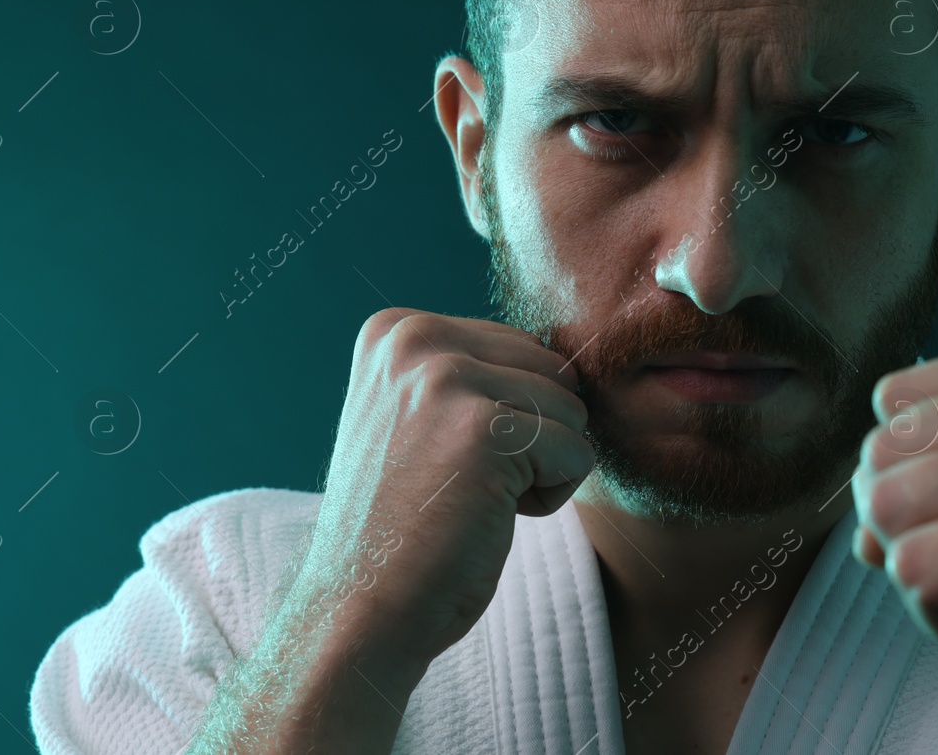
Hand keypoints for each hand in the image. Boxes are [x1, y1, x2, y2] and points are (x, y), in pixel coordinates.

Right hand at [297, 309, 592, 672]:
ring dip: (541, 468)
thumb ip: (473, 371)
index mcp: (397, 328)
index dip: (505, 416)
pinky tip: (486, 516)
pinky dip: (550, 498)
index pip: (521, 347)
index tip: (440, 456)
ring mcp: (448, 378)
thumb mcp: (419, 414)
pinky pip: (579, 454)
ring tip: (469, 498)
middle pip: (554, 371)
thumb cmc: (404, 522)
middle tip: (458, 483)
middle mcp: (416, 339)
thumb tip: (568, 358)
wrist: (359, 608)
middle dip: (532, 436)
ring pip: (572, 411)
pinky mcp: (487, 429)